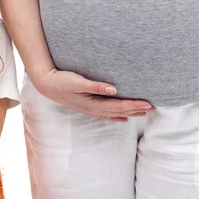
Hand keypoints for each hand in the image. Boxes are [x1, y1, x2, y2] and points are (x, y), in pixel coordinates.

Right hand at [32, 68, 153, 121]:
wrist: (46, 85)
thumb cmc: (61, 81)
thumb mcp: (77, 81)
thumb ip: (95, 86)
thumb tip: (113, 89)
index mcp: (93, 103)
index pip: (119, 106)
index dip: (134, 105)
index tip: (148, 103)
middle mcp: (93, 109)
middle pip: (119, 111)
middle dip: (136, 110)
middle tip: (152, 108)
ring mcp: (90, 109)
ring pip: (114, 114)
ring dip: (128, 113)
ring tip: (142, 113)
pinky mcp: (87, 105)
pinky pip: (106, 114)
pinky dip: (117, 115)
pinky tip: (123, 118)